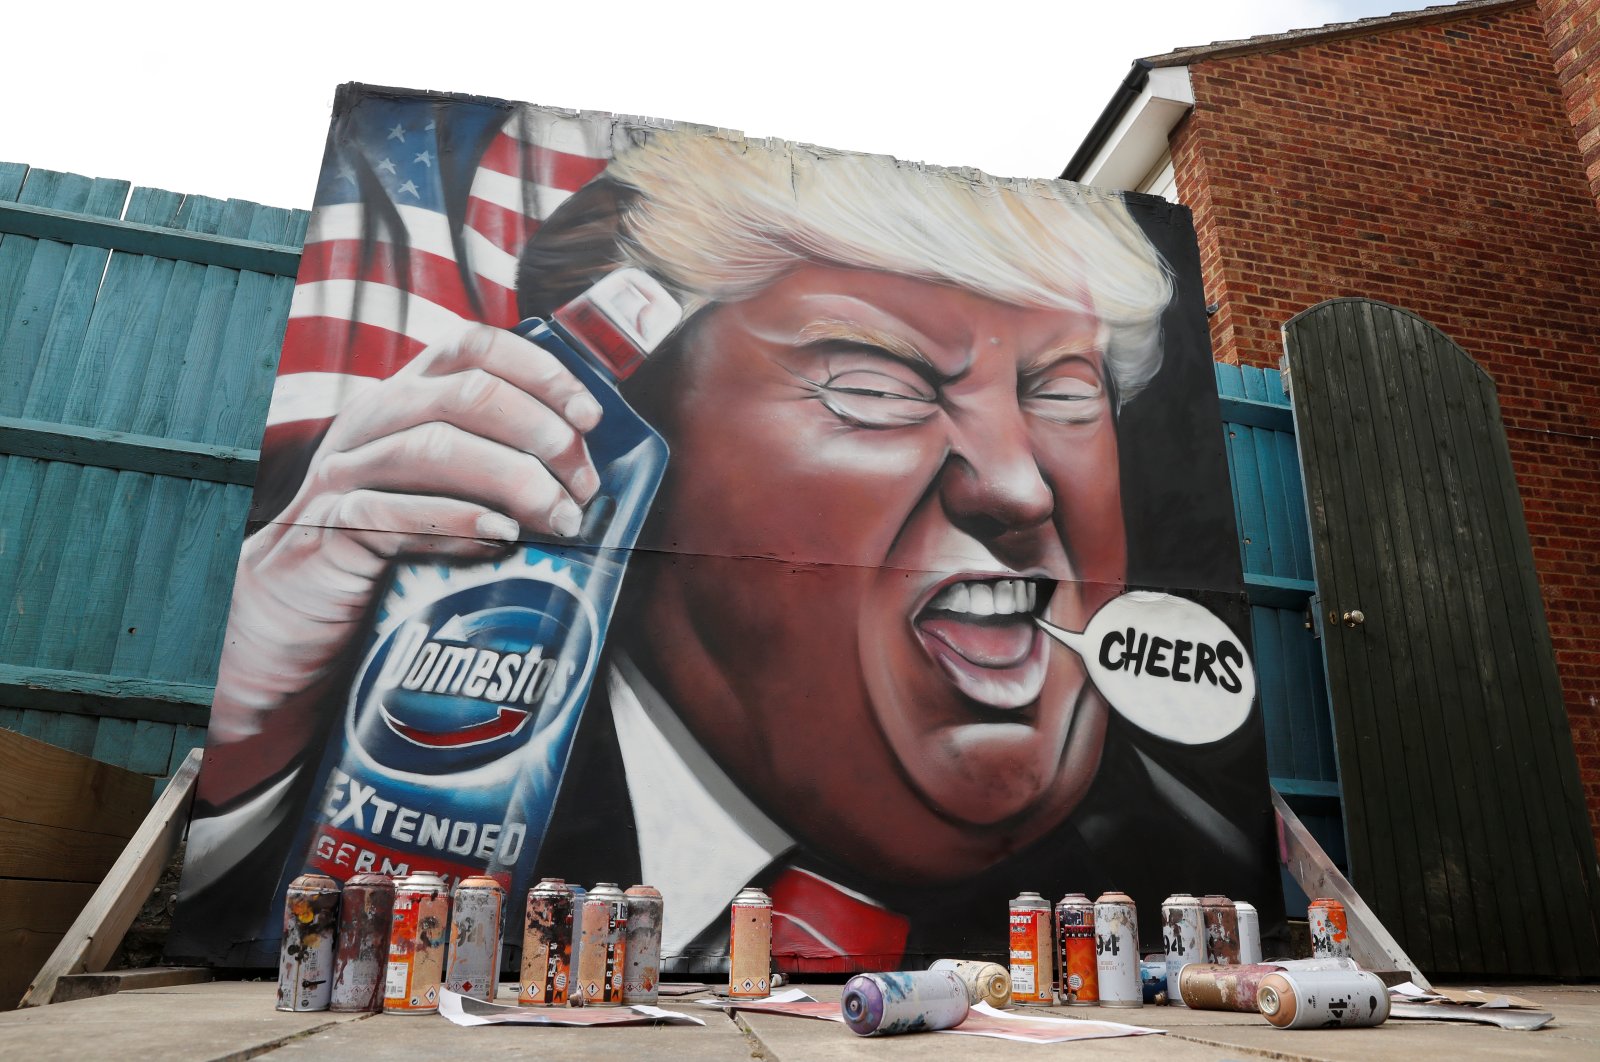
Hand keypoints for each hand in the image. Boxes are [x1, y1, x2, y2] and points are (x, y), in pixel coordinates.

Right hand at [201, 326, 602, 800]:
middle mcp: (372, 420)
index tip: (590, 417)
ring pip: (435, 447)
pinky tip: (501, 540)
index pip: (474, 346)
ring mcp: (346, 470)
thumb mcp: (439, 489)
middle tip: (582, 487)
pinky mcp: (329, 528)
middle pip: (467, 393)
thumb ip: (492, 465)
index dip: (540, 371)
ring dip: (513, 480)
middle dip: (540, 434)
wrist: (291, 611)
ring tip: (560, 520)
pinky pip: (396, 514)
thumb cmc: (386, 549)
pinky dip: (457, 524)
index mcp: (404, 396)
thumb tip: (582, 472)